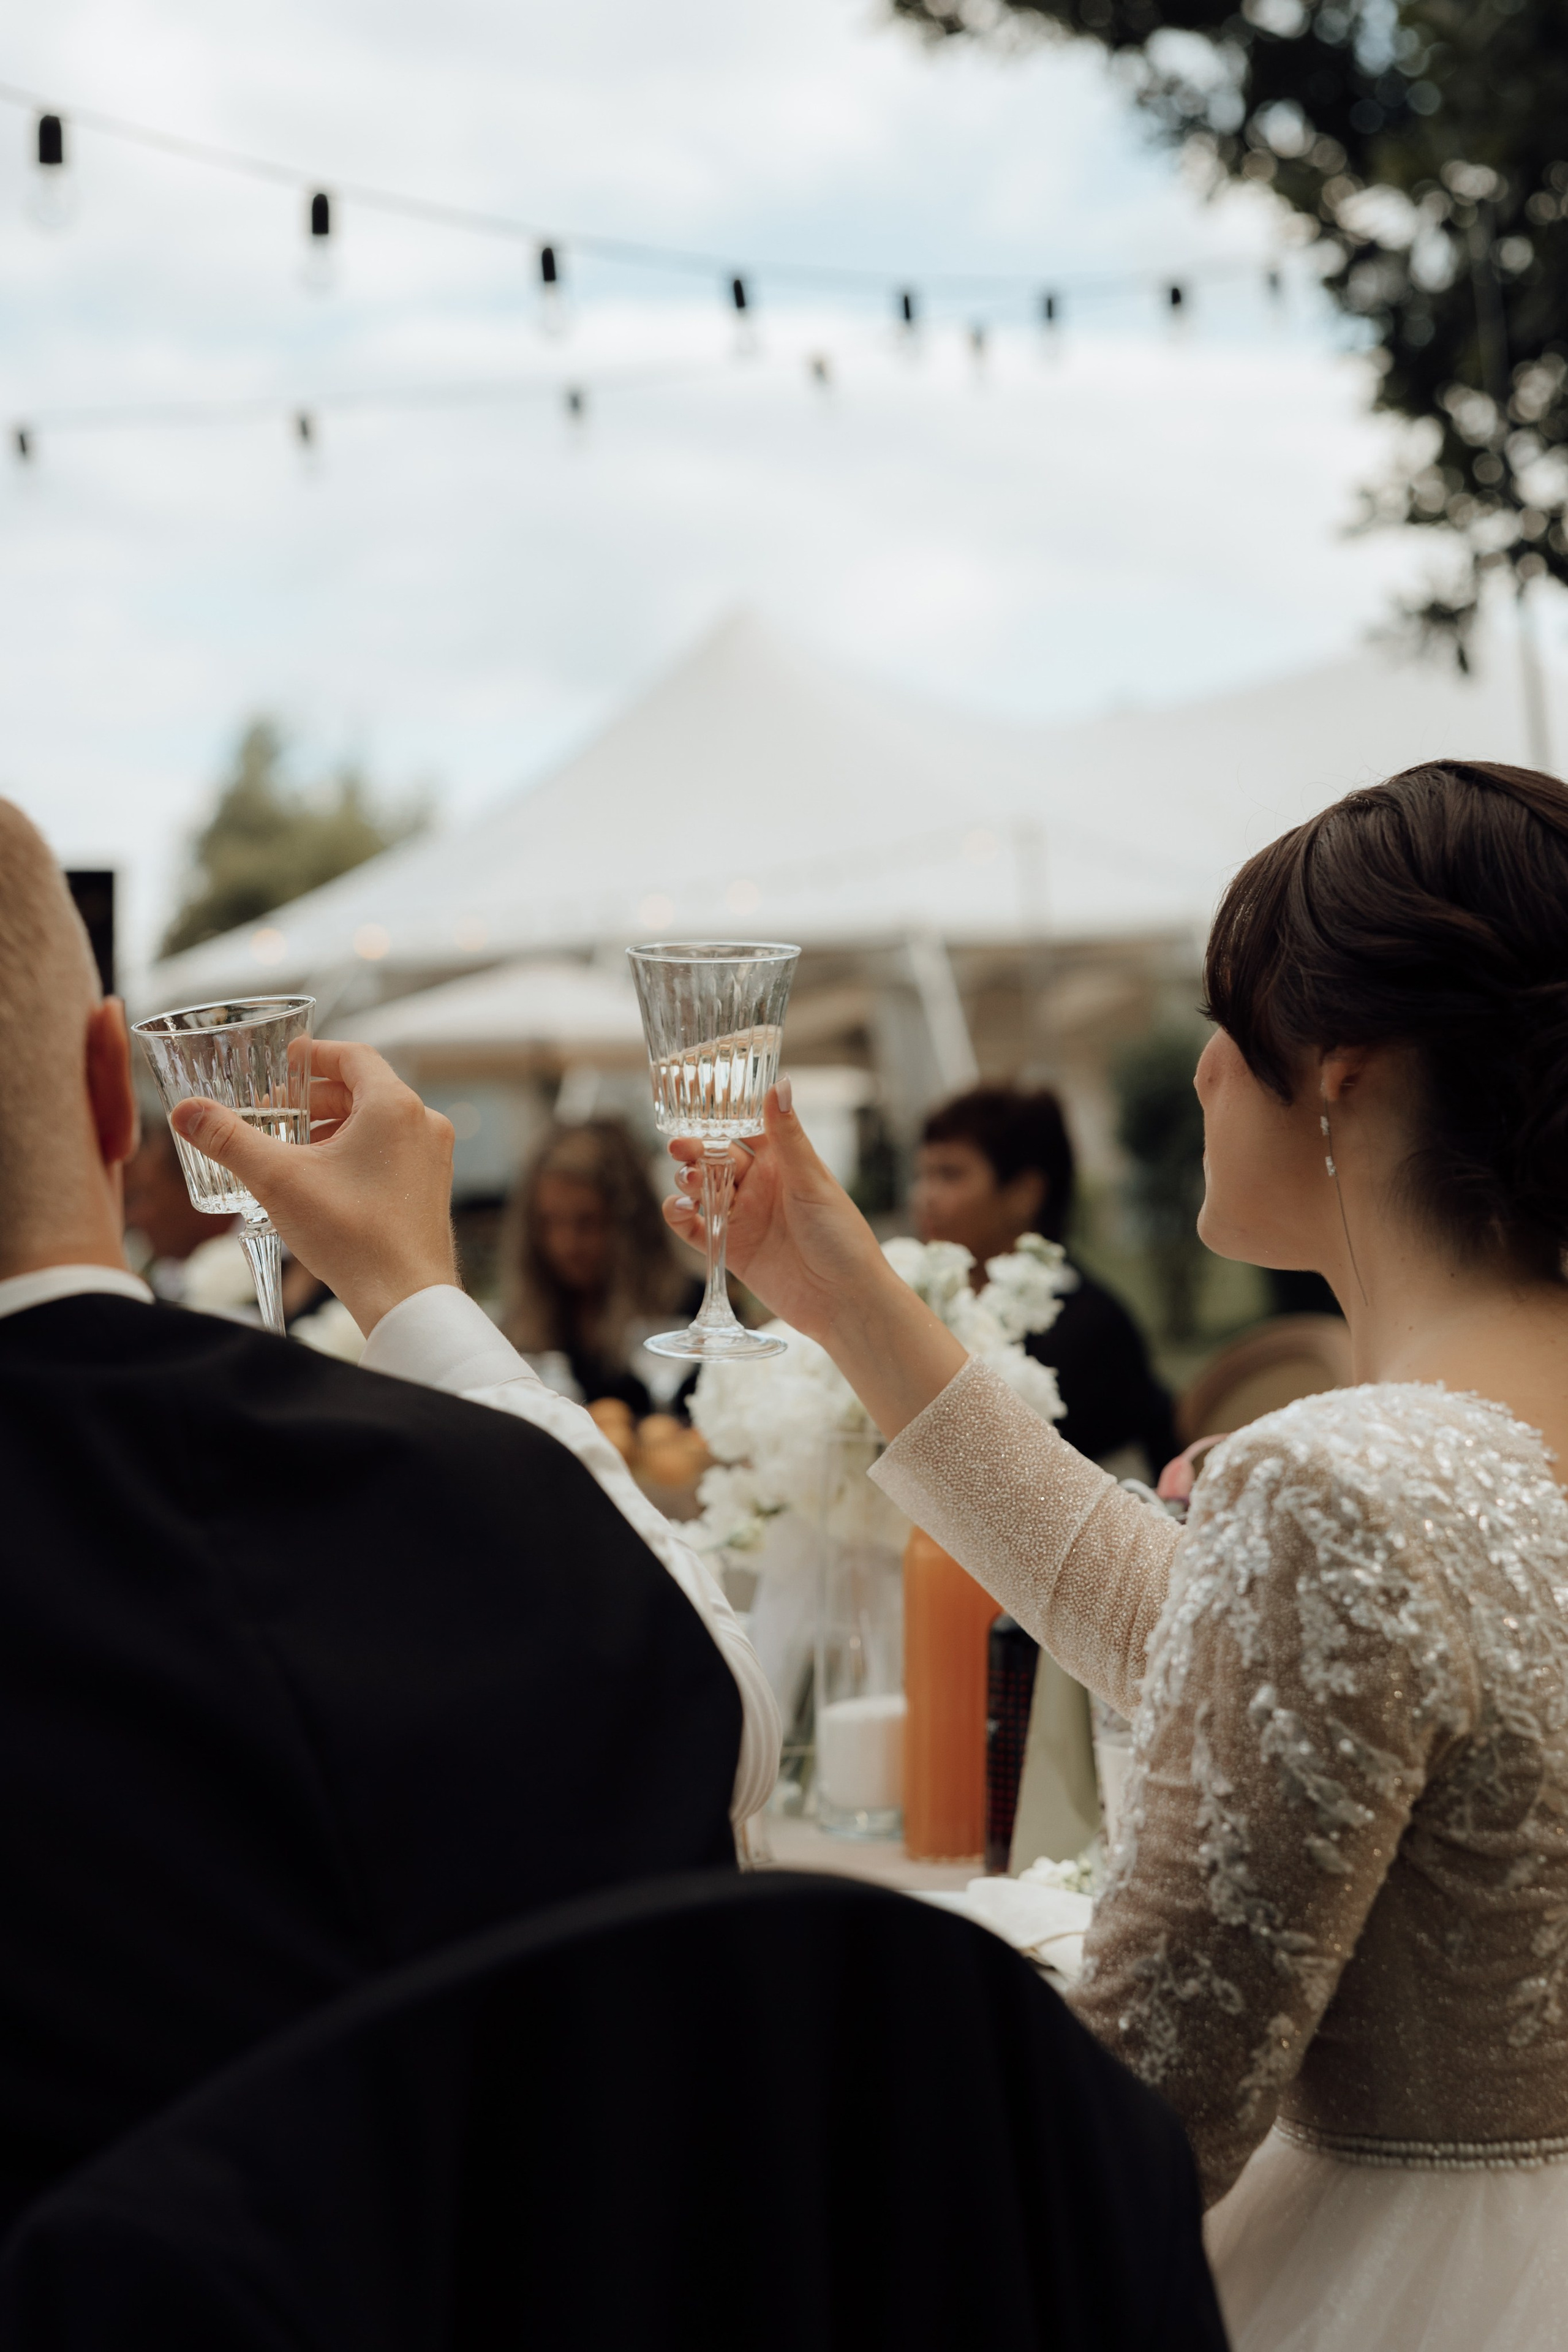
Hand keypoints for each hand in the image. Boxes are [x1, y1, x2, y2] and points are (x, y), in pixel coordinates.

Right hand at [169, 1040, 457, 1335]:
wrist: (402, 1297)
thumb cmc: (350, 1234)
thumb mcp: (277, 1179)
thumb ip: (229, 1139)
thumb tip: (185, 1112)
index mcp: (394, 1106)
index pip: (354, 1056)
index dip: (315, 1054)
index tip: (287, 1060)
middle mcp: (423, 1123)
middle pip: (364, 1090)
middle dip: (314, 1098)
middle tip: (274, 1113)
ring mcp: (433, 1157)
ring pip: (377, 1123)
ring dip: (333, 1127)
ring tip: (291, 1149)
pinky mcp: (431, 1188)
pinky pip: (391, 1152)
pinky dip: (356, 1152)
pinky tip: (322, 1180)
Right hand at [662, 1084, 884, 1344]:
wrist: (844, 1300)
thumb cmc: (841, 1236)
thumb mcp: (812, 1181)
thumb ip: (787, 1136)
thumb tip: (780, 1083)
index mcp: (783, 1163)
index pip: (745, 1128)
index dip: (720, 1113)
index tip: (695, 1095)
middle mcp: (760, 1187)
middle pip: (716, 1158)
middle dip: (695, 1149)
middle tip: (679, 1145)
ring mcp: (743, 1217)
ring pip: (702, 1190)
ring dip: (688, 1180)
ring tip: (689, 1180)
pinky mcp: (730, 1250)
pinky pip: (694, 1228)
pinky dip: (679, 1216)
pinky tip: (677, 1207)